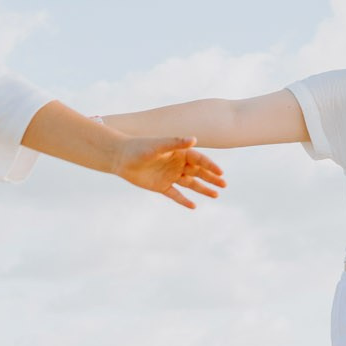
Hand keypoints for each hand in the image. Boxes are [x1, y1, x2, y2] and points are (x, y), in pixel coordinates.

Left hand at [112, 135, 226, 209]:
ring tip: (216, 195)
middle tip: (224, 184)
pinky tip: (193, 206)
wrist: (121, 157)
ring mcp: (170, 175)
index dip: (210, 166)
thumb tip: (194, 139)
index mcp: (179, 153)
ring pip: (190, 183)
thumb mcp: (158, 145)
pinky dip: (184, 200)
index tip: (220, 173)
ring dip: (203, 189)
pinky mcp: (161, 186)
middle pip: (198, 172)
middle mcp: (177, 164)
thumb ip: (175, 143)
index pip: (199, 160)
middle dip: (211, 178)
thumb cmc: (139, 147)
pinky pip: (175, 194)